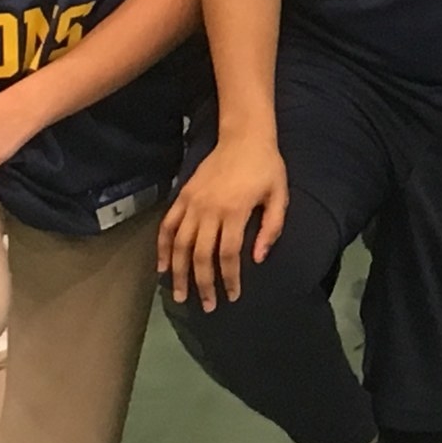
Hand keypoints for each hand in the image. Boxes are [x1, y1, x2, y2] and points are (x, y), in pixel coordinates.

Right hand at [158, 133, 289, 309]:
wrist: (243, 136)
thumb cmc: (266, 167)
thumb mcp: (279, 195)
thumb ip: (272, 227)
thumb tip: (258, 259)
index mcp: (235, 210)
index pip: (228, 255)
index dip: (229, 279)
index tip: (232, 296)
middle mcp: (210, 209)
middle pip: (201, 255)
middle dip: (203, 284)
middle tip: (207, 306)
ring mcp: (193, 203)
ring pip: (180, 245)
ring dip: (178, 273)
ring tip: (179, 296)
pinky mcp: (182, 196)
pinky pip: (167, 226)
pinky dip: (162, 248)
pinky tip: (161, 267)